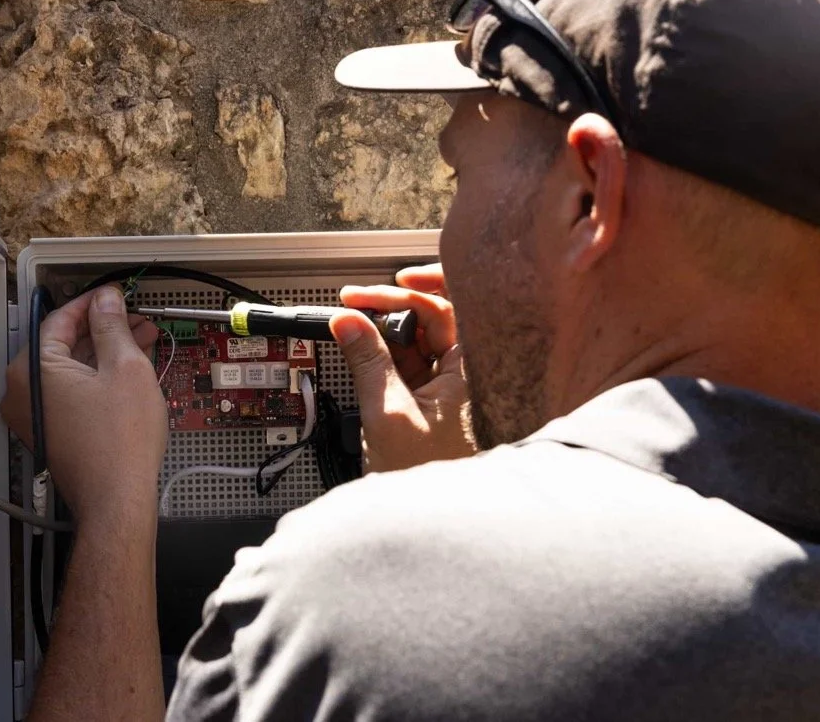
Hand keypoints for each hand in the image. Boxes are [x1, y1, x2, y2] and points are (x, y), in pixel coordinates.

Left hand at [1, 287, 165, 520]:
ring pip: (70, 368)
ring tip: (141, 342)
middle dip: (104, 328)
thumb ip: (112, 326)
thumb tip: (106, 302)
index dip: (93, 303)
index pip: (59, 318)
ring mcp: (34, 414)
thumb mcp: (125, 367)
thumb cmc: (118, 444)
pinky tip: (128, 370)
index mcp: (32, 370)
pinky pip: (71, 391)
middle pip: (64, 343)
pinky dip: (97, 377)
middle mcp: (24, 391)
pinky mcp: (50, 431)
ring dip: (105, 352)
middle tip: (134, 320)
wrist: (117, 498)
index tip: (114, 296)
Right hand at [330, 264, 473, 472]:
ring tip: (354, 333)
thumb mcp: (388, 414)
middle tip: (356, 307)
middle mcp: (468, 375)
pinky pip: (412, 367)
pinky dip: (387, 357)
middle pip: (434, 320)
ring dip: (386, 333)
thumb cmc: (428, 482)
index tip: (360, 296)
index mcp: (472, 371)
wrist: (432, 526)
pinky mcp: (433, 405)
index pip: (442, 309)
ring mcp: (450, 390)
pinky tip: (364, 357)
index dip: (402, 294)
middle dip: (393, 308)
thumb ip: (367, 361)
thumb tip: (348, 321)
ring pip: (419, 343)